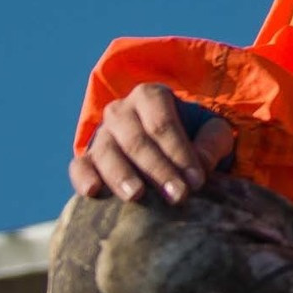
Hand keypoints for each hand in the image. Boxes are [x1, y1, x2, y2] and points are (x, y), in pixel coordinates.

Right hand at [71, 84, 234, 205]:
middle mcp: (121, 111)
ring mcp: (101, 135)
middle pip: (137, 140)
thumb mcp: (212, 133)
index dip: (179, 152)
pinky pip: (79, 166)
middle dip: (158, 169)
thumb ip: (212, 143)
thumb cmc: (194, 137)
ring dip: (122, 175)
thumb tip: (201, 165)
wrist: (167, 149)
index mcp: (151, 96)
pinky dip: (83, 178)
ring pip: (106, 152)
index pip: (162, 123)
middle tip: (177, 196)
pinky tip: (93, 192)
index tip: (197, 181)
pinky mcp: (86, 159)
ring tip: (137, 196)